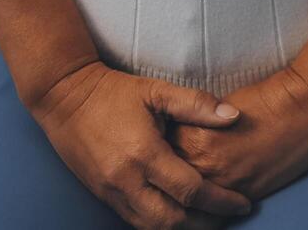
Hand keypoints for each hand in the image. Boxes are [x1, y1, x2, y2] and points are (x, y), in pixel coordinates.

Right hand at [31, 62, 251, 229]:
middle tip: (230, 215)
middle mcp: (126, 180)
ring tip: (210, 219)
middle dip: (206, 223)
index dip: (221, 201)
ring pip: (152, 228)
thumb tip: (234, 116)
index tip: (243, 203)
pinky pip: (135, 222)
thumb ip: (196, 104)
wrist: (64, 98)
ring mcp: (111, 192)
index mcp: (144, 154)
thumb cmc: (115, 93)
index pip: (191, 191)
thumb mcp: (157, 90)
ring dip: (184, 228)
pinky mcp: (102, 196)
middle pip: (172, 221)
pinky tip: (180, 216)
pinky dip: (160, 225)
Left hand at [170, 67, 307, 201]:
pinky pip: (215, 215)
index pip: (159, 157)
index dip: (160, 157)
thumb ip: (194, 126)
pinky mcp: (244, 195)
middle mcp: (202, 164)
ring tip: (187, 201)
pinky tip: (209, 209)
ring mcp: (224, 183)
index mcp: (192, 137)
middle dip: (168, 184)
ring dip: (187, 205)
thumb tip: (179, 142)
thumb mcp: (218, 108)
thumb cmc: (266, 100)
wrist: (306, 107)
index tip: (161, 158)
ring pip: (190, 205)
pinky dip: (210, 214)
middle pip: (170, 184)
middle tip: (170, 182)